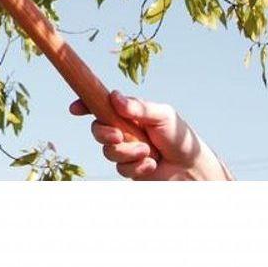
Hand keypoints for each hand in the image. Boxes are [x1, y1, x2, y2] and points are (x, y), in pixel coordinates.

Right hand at [70, 90, 232, 180]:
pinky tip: (152, 165)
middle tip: (118, 136)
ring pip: (108, 152)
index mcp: (128, 113)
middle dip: (104, 134)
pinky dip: (137, 167)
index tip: (75, 109)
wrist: (192, 168)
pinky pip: (121, 169)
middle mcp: (122, 130)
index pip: (100, 106)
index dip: (84, 105)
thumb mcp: (162, 115)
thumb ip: (139, 108)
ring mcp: (125, 150)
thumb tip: (114, 98)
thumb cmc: (179, 136)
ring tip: (149, 152)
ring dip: (128, 153)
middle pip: (97, 130)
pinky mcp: (129, 169)